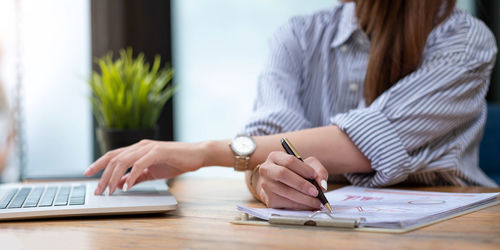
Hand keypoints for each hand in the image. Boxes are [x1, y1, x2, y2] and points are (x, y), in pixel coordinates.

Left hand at [84, 140, 204, 194]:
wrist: (197, 155)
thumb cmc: (176, 162)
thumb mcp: (151, 172)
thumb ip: (135, 177)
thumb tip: (119, 184)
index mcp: (137, 149)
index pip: (113, 155)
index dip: (98, 164)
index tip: (88, 174)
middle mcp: (140, 145)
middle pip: (114, 158)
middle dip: (103, 175)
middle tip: (98, 191)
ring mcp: (148, 147)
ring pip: (123, 160)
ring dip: (113, 177)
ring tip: (109, 191)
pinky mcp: (158, 152)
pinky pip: (139, 164)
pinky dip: (131, 176)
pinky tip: (127, 187)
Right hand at [254, 151, 328, 209]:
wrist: (280, 185)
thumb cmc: (296, 173)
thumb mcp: (308, 166)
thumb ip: (318, 171)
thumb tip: (322, 185)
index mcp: (275, 157)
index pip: (289, 161)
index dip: (303, 169)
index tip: (314, 176)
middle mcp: (266, 170)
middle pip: (283, 174)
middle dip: (301, 184)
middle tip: (316, 192)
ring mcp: (266, 186)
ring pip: (285, 192)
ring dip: (304, 199)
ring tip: (317, 202)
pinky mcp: (269, 200)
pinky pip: (285, 204)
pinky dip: (300, 206)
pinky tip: (309, 206)